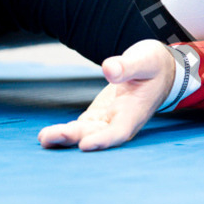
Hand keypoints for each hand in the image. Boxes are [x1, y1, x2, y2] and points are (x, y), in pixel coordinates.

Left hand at [38, 39, 174, 151]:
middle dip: (74, 137)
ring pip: (86, 133)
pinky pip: (81, 128)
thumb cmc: (154, 65)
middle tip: (50, 137)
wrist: (159, 70)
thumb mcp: (146, 60)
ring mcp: (108, 120)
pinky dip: (65, 132)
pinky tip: (47, 136)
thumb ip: (128, 66)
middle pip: (97, 134)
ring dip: (65, 137)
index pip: (120, 130)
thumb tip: (108, 69)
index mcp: (136, 111)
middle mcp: (121, 121)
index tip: (85, 144)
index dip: (103, 140)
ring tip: (44, 138)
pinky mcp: (99, 116)